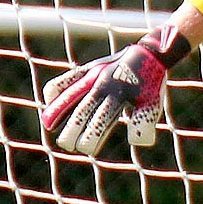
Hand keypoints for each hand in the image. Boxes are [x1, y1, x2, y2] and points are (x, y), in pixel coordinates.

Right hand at [40, 26, 189, 155]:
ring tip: (49, 126)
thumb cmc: (150, 84)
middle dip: (72, 131)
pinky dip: (55, 91)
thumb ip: (144, 123)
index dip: (90, 137)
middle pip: (81, 111)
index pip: (100, 120)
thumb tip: (135, 142)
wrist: (150, 53)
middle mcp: (104, 84)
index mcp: (120, 95)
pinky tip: (52, 104)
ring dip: (57, 112)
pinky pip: (66, 78)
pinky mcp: (87, 68)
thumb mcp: (153, 104)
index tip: (85, 150)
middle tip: (66, 146)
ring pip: (69, 95)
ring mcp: (93, 75)